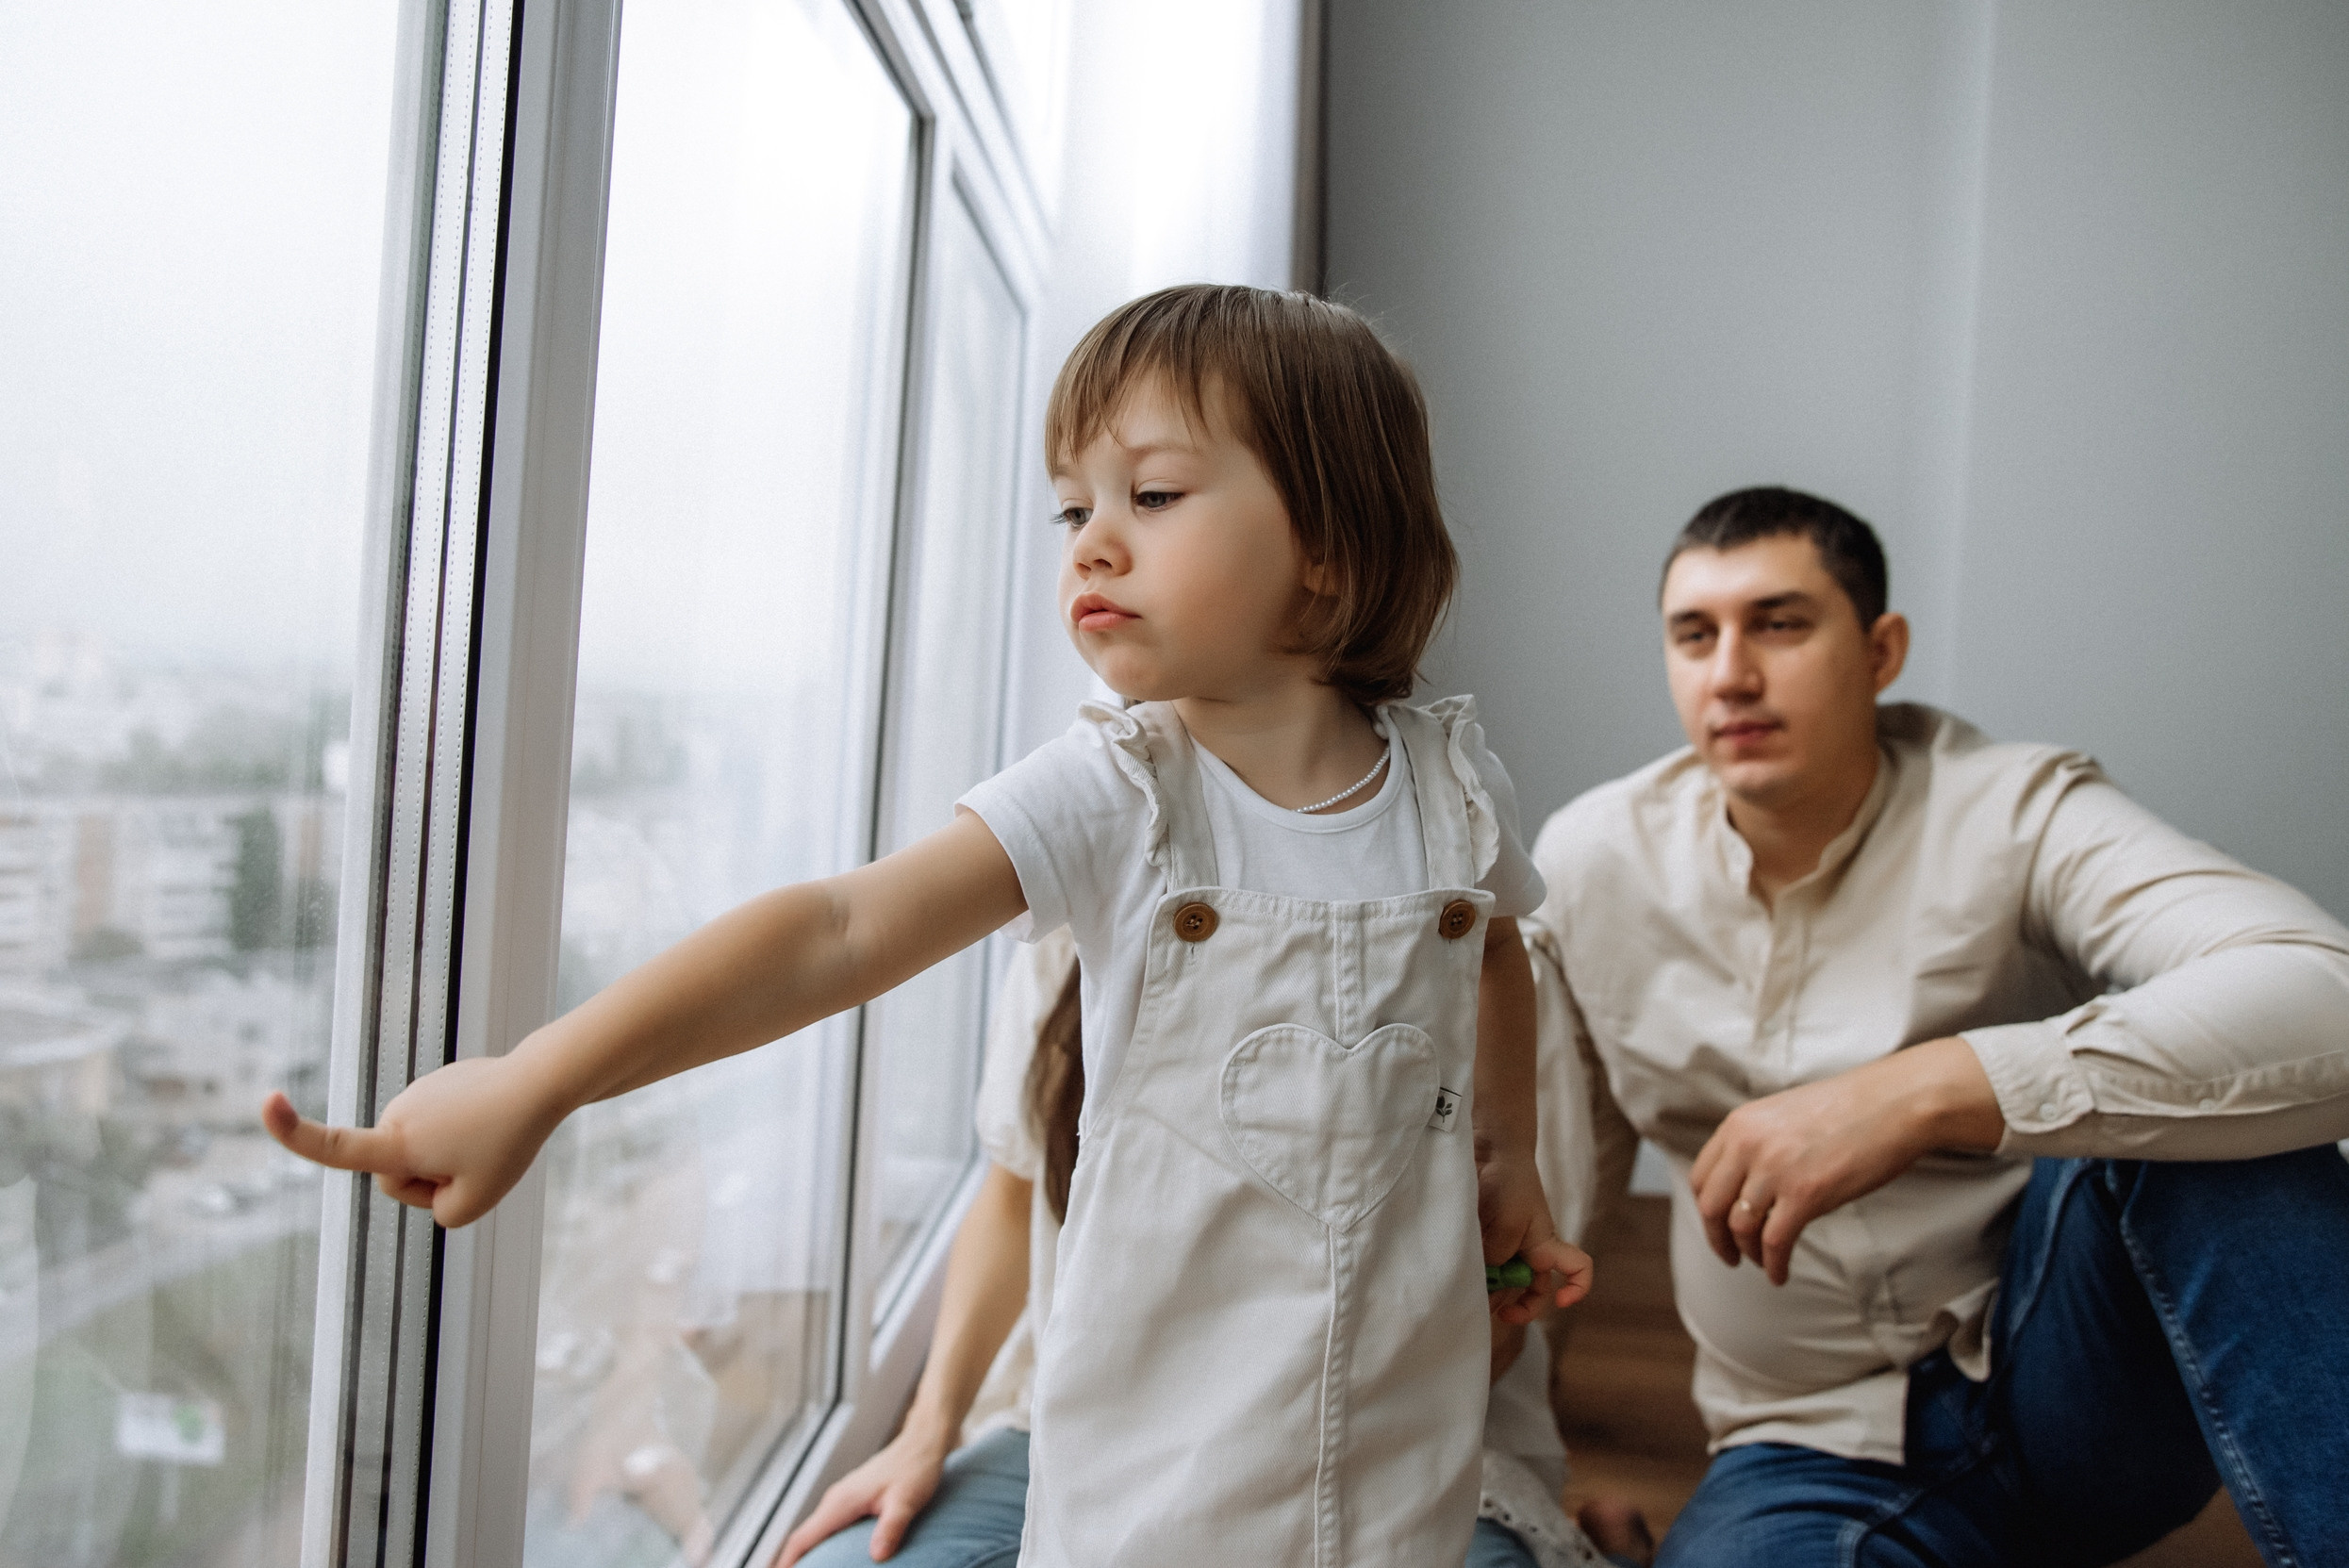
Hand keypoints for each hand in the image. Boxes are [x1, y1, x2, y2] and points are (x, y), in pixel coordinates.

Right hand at [261, 1050, 563, 1227]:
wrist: (538, 1085)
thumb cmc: (508, 1143)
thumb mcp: (473, 1204)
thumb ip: (437, 1213)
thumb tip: (425, 1184)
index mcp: (399, 1142)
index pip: (338, 1147)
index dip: (295, 1134)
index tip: (266, 1102)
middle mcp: (397, 1114)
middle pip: (399, 1174)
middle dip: (432, 1181)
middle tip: (478, 1164)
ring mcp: (414, 1096)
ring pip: (419, 1152)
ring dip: (449, 1157)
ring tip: (486, 1139)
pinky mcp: (433, 1086)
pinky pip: (437, 1132)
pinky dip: (460, 1136)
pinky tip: (486, 1122)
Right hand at [775, 1418, 952, 1564]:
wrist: (922, 1442)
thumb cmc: (916, 1469)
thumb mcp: (906, 1501)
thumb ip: (891, 1528)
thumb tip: (877, 1556)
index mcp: (842, 1502)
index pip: (802, 1538)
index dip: (786, 1562)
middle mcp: (836, 1499)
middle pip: (803, 1537)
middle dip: (793, 1562)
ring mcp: (843, 1498)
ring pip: (816, 1531)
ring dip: (807, 1554)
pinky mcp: (853, 1499)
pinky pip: (829, 1526)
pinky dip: (822, 1544)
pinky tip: (830, 1558)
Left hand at [1477, 1146, 1593, 1324]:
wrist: (1488, 1150)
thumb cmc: (1509, 1181)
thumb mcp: (1509, 1222)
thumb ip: (1499, 1254)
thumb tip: (1485, 1276)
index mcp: (1546, 1246)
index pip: (1578, 1270)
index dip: (1577, 1289)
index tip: (1560, 1301)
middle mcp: (1529, 1251)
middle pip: (1530, 1292)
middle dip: (1511, 1304)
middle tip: (1485, 1305)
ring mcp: (1506, 1248)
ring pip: (1502, 1284)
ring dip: (1487, 1291)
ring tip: (1467, 1290)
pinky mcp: (1484, 1241)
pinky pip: (1482, 1268)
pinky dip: (1473, 1275)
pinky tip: (1459, 1275)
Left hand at [1689, 1036, 2003, 1284]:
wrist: (1894, 1103)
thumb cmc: (1849, 1109)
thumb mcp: (1782, 1116)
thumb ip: (1757, 1144)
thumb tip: (1744, 1186)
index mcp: (1739, 1124)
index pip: (1701, 1177)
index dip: (1707, 1209)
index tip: (1717, 1226)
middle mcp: (1748, 1145)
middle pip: (1711, 1206)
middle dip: (1718, 1239)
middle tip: (1730, 1256)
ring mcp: (1775, 1170)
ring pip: (1740, 1228)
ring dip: (1749, 1253)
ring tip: (1763, 1262)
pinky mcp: (1805, 1194)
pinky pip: (1774, 1242)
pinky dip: (1773, 1264)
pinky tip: (1781, 1273)